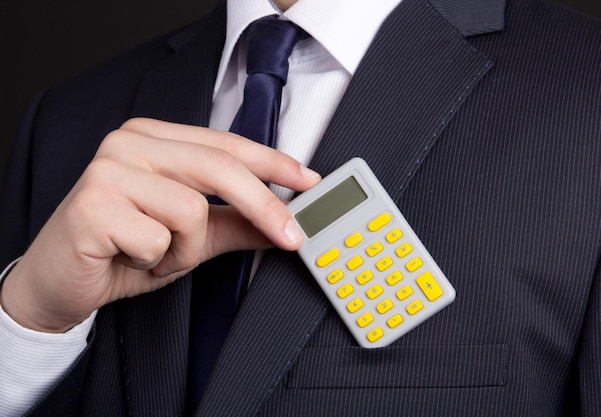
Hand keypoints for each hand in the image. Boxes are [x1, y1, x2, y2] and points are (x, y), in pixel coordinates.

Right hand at [0, 118, 320, 332]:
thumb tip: (284, 221)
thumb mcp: (192, 237)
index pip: (225, 144)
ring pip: (191, 209)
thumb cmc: (124, 251)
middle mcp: (129, 143)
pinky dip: (155, 262)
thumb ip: (236, 223)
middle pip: (218, 167)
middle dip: (263, 207)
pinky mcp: (92, 204)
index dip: (272, 162)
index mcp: (153, 138)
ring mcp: (107, 169)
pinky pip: (158, 239)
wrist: (61, 283)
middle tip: (292, 237)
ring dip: (185, 249)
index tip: (308, 180)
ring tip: (157, 254)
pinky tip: (129, 258)